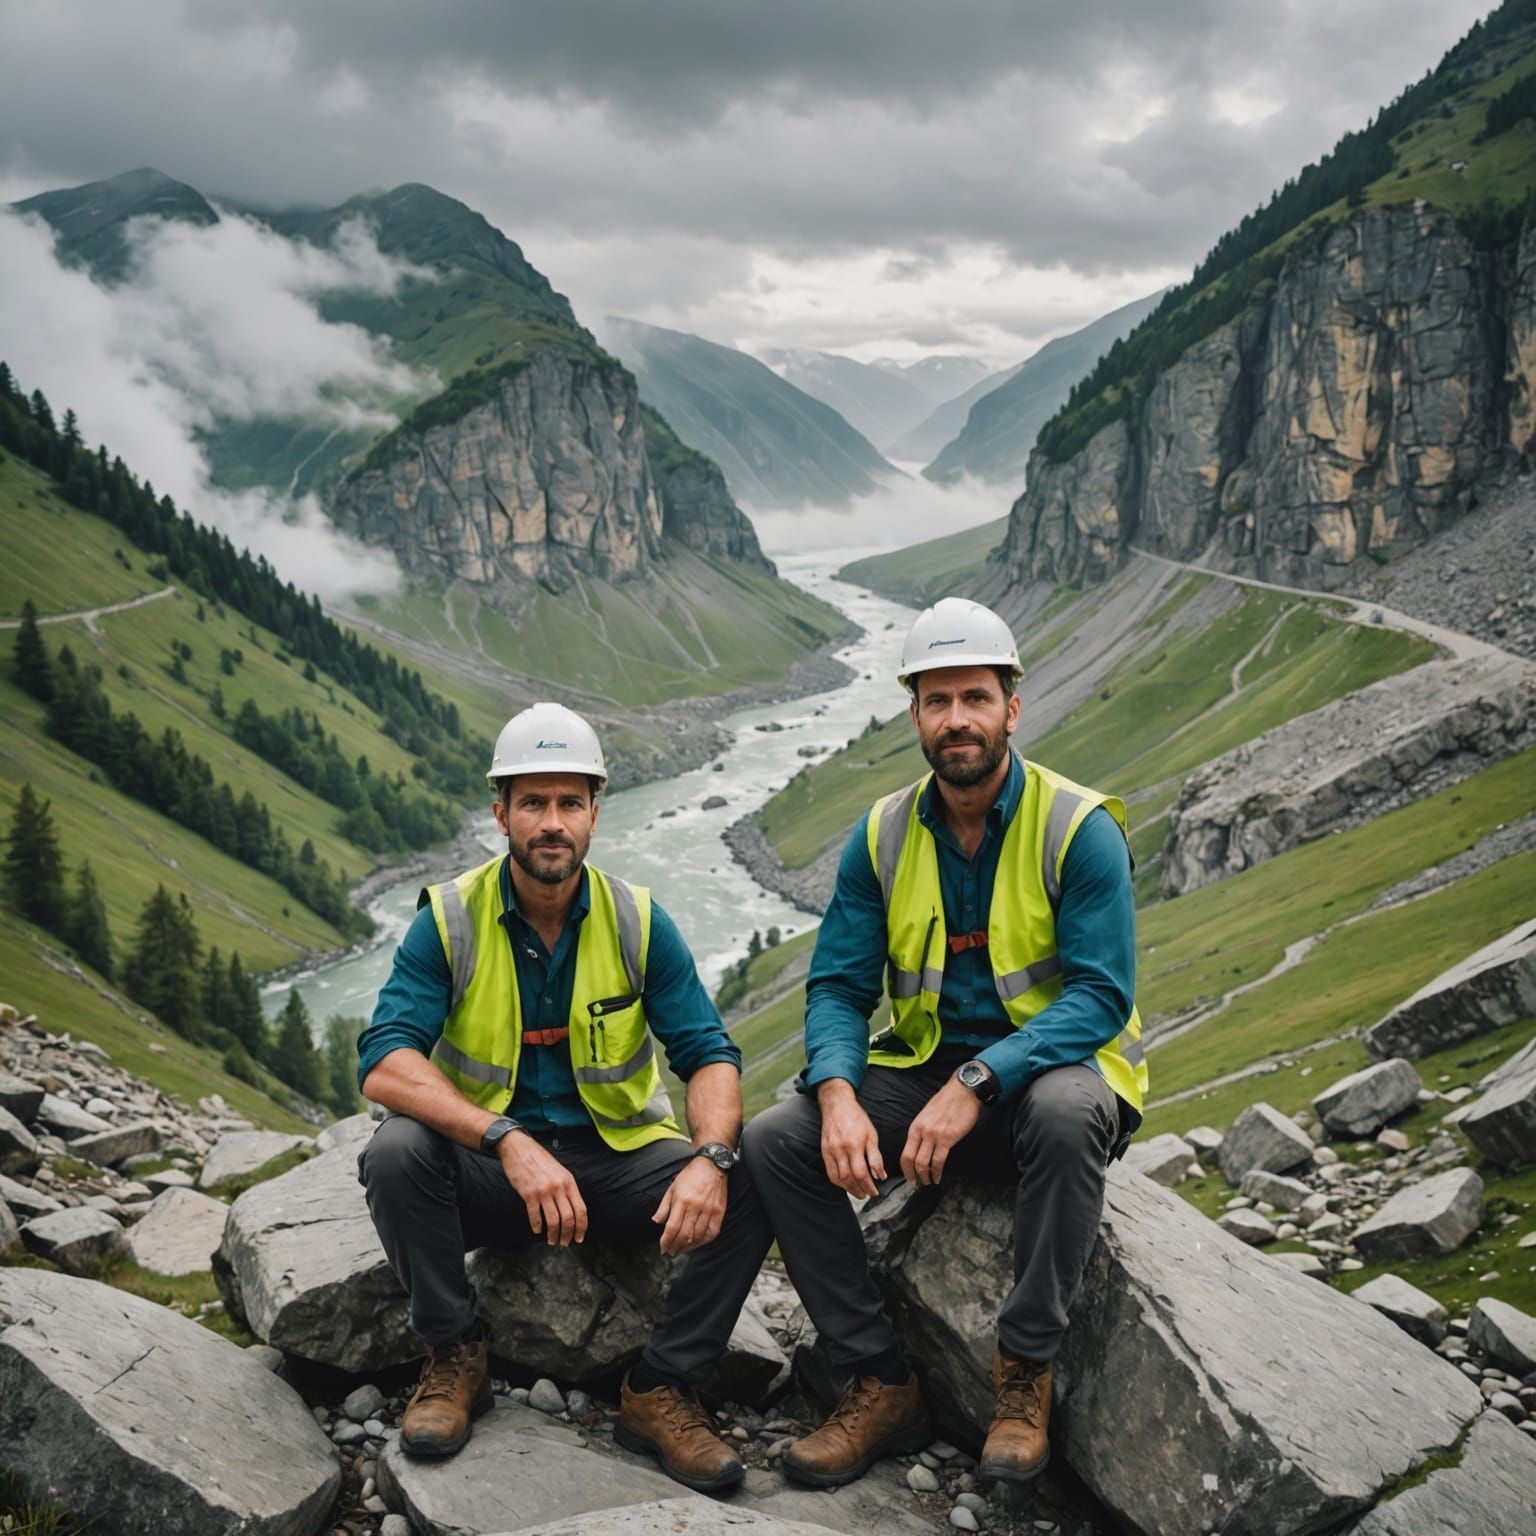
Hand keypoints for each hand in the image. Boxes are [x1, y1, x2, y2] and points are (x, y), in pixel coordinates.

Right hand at [498, 1133, 587, 1245]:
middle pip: (569, 1218)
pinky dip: (537, 1227)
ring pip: (554, 1220)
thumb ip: (566, 1189)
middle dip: (568, 1235)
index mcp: (569, 1182)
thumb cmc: (539, 1161)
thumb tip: (573, 1210)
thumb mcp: (559, 1172)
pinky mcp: (529, 1194)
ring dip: (553, 1235)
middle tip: (564, 1243)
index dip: (582, 1227)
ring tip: (552, 1240)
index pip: (581, 1209)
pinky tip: (537, 1230)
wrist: (519, 1148)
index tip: (579, 1238)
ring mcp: (544, 1191)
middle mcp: (558, 1187)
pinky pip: (535, 1216)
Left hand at [652, 1155, 727, 1256]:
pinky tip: (696, 1243)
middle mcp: (695, 1206)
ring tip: (681, 1250)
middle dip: (675, 1247)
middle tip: (670, 1252)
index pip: (672, 1227)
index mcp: (682, 1200)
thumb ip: (664, 1206)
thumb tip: (656, 1222)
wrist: (712, 1164)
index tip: (662, 1248)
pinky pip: (712, 1233)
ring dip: (688, 1247)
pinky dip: (703, 1242)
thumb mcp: (672, 1187)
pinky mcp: (719, 1211)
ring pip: (698, 1236)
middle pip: (684, 1235)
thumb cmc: (690, 1175)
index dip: (666, 1241)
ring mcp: (709, 1209)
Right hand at [818, 1080, 885, 1198]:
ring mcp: (830, 1151)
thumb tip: (880, 1176)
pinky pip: (830, 1172)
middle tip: (868, 1195)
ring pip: (838, 1178)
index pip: (861, 1173)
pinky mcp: (824, 1151)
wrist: (837, 1105)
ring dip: (848, 1189)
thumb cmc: (857, 1118)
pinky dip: (838, 1182)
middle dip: (859, 1190)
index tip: (875, 1191)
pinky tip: (846, 1184)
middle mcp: (840, 1149)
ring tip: (858, 1192)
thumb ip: (876, 1157)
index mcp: (854, 1144)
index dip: (868, 1186)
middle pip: (849, 1178)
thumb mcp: (872, 1134)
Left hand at [900, 1076, 980, 1186]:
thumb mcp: (927, 1115)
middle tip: (917, 1184)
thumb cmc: (946, 1102)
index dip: (905, 1169)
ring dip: (926, 1176)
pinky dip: (937, 1172)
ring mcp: (934, 1135)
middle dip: (913, 1176)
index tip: (909, 1177)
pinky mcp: (947, 1138)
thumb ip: (922, 1130)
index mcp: (915, 1127)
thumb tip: (920, 1147)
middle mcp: (922, 1132)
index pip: (905, 1154)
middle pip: (911, 1160)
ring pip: (924, 1163)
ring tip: (929, 1181)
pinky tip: (938, 1176)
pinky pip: (939, 1160)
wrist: (962, 1092)